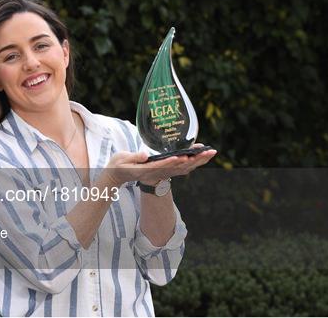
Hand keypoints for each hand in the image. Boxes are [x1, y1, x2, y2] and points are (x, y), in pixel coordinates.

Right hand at [102, 143, 216, 185]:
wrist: (117, 175)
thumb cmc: (118, 165)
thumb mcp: (122, 159)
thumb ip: (134, 157)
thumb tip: (145, 155)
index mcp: (145, 170)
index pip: (161, 166)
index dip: (172, 162)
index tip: (182, 157)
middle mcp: (156, 173)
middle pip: (178, 167)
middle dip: (194, 160)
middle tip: (208, 152)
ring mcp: (160, 173)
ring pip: (182, 168)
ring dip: (197, 161)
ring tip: (210, 152)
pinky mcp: (163, 171)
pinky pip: (180, 168)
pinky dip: (192, 162)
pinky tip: (201, 157)